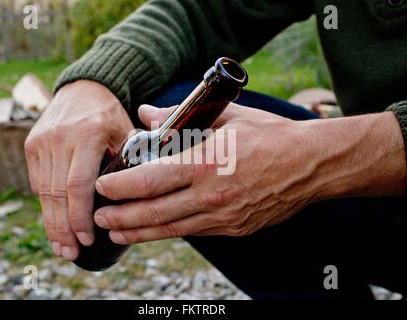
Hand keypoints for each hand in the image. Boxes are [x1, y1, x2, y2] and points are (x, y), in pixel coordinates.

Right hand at [25, 80, 133, 259]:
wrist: (82, 90)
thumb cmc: (110, 116)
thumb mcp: (127, 133)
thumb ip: (130, 163)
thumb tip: (135, 200)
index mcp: (88, 135)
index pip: (78, 184)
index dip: (80, 216)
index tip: (88, 240)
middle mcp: (59, 138)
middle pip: (57, 194)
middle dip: (64, 228)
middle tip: (71, 254)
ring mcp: (41, 142)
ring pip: (43, 192)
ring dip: (52, 223)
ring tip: (61, 248)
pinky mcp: (31, 145)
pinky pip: (37, 183)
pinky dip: (46, 206)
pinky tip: (55, 223)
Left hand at [94, 104, 405, 243]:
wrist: (311, 166)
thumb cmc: (270, 136)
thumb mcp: (227, 118)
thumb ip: (182, 118)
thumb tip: (148, 114)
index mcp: (208, 164)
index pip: (152, 180)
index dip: (121, 187)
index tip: (101, 187)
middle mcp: (212, 195)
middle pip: (155, 212)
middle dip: (121, 217)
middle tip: (98, 218)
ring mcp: (223, 217)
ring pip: (171, 229)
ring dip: (139, 232)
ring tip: (116, 232)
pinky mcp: (233, 228)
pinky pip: (193, 231)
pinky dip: (168, 231)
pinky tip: (153, 230)